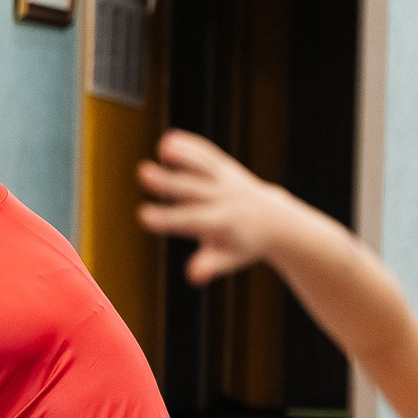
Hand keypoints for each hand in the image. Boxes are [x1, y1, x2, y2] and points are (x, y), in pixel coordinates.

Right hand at [137, 129, 312, 282]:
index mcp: (223, 223)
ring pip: (203, 166)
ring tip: (163, 147)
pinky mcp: (224, 167)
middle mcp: (223, 198)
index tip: (143, 216)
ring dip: (185, 155)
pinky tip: (168, 140)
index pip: (192, 220)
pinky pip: (207, 155)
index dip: (168, 218)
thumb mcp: (229, 258)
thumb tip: (193, 277)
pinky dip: (191, 146)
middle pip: (193, 188)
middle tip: (143, 173)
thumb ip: (211, 265)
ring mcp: (225, 180)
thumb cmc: (244, 244)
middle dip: (169, 181)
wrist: (273, 220)